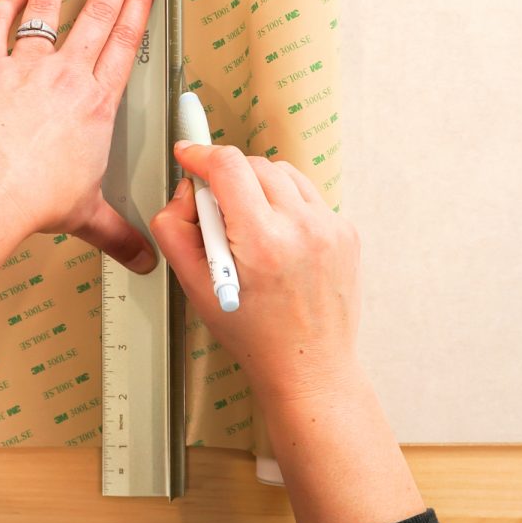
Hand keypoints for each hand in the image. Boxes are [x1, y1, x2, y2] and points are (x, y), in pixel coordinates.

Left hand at [0, 0, 159, 273]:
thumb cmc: (38, 200)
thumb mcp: (88, 216)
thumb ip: (118, 233)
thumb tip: (144, 258)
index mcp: (97, 103)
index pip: (126, 41)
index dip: (141, 3)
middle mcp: (67, 76)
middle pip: (98, 12)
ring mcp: (26, 68)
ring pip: (48, 9)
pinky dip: (3, 9)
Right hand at [150, 143, 360, 405]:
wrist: (309, 368)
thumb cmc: (252, 333)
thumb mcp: (194, 287)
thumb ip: (175, 230)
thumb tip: (186, 191)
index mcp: (261, 241)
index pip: (228, 165)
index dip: (201, 154)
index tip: (188, 155)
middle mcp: (301, 227)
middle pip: (253, 164)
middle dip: (228, 177)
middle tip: (218, 214)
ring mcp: (330, 228)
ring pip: (283, 173)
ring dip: (259, 187)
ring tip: (251, 227)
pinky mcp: (346, 232)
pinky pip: (307, 196)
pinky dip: (287, 206)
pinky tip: (279, 241)